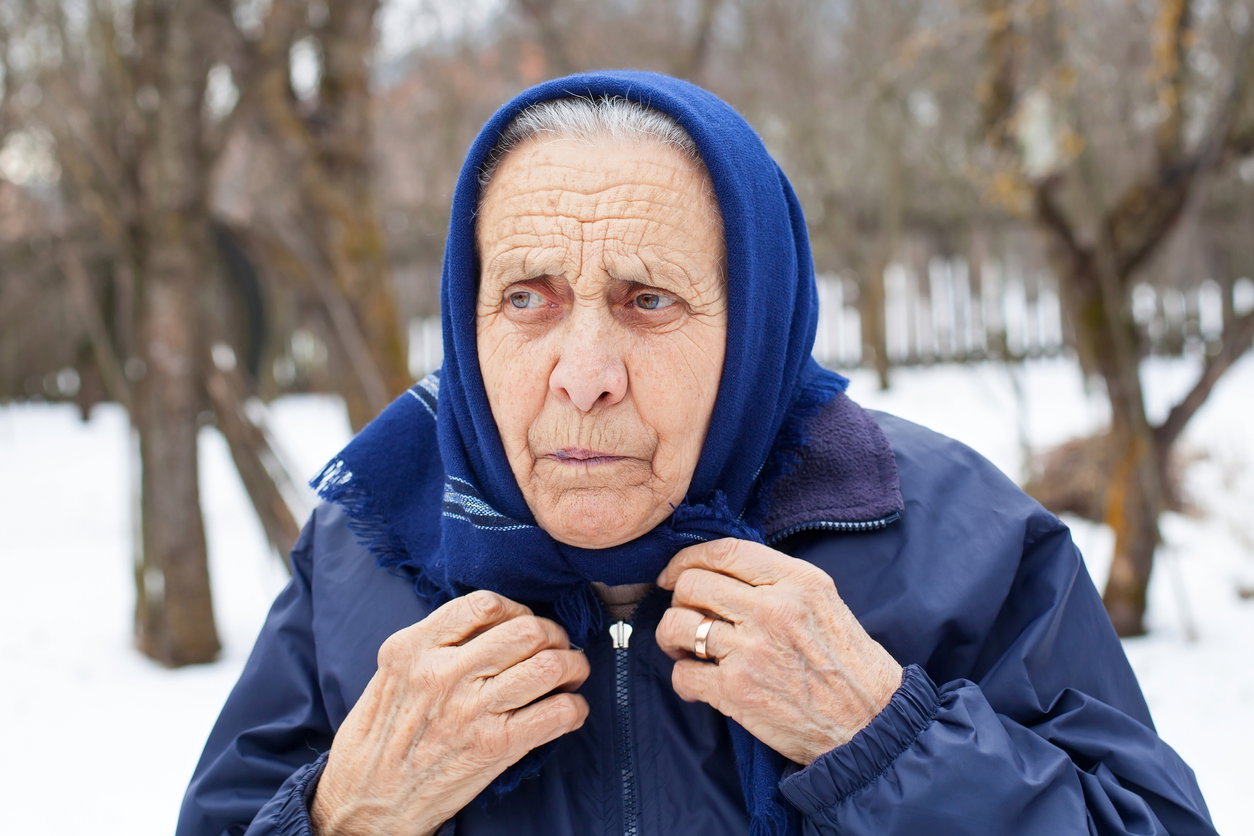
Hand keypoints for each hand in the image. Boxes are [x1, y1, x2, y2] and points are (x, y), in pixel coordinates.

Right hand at [311, 590, 589, 835]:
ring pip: (549, 666)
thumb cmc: (382, 736)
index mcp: (414, 647)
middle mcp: (443, 672)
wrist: (367, 801)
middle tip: (557, 648)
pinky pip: (556, 713)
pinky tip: (569, 710)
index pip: (485, 605)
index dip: (518, 609)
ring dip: (573, 667)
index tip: (524, 623)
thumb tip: (496, 624)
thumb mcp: (394, 673)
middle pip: (527, 631)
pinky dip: (574, 708)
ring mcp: (470, 709)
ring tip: (571, 674)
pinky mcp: (493, 746)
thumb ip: (436, 644)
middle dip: (554, 635)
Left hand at [655, 538, 901, 765]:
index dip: (687, 558)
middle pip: (692, 584)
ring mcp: (751, 650)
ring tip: (684, 648)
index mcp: (796, 581)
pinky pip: (683, 675)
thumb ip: (777, 581)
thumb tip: (721, 571)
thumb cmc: (848, 663)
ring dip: (671, 637)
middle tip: (687, 615)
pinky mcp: (737, 691)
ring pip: (677, 625)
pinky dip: (684, 680)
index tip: (674, 573)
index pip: (724, 551)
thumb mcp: (823, 602)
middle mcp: (771, 610)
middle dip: (678, 599)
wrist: (869, 723)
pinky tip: (698, 683)